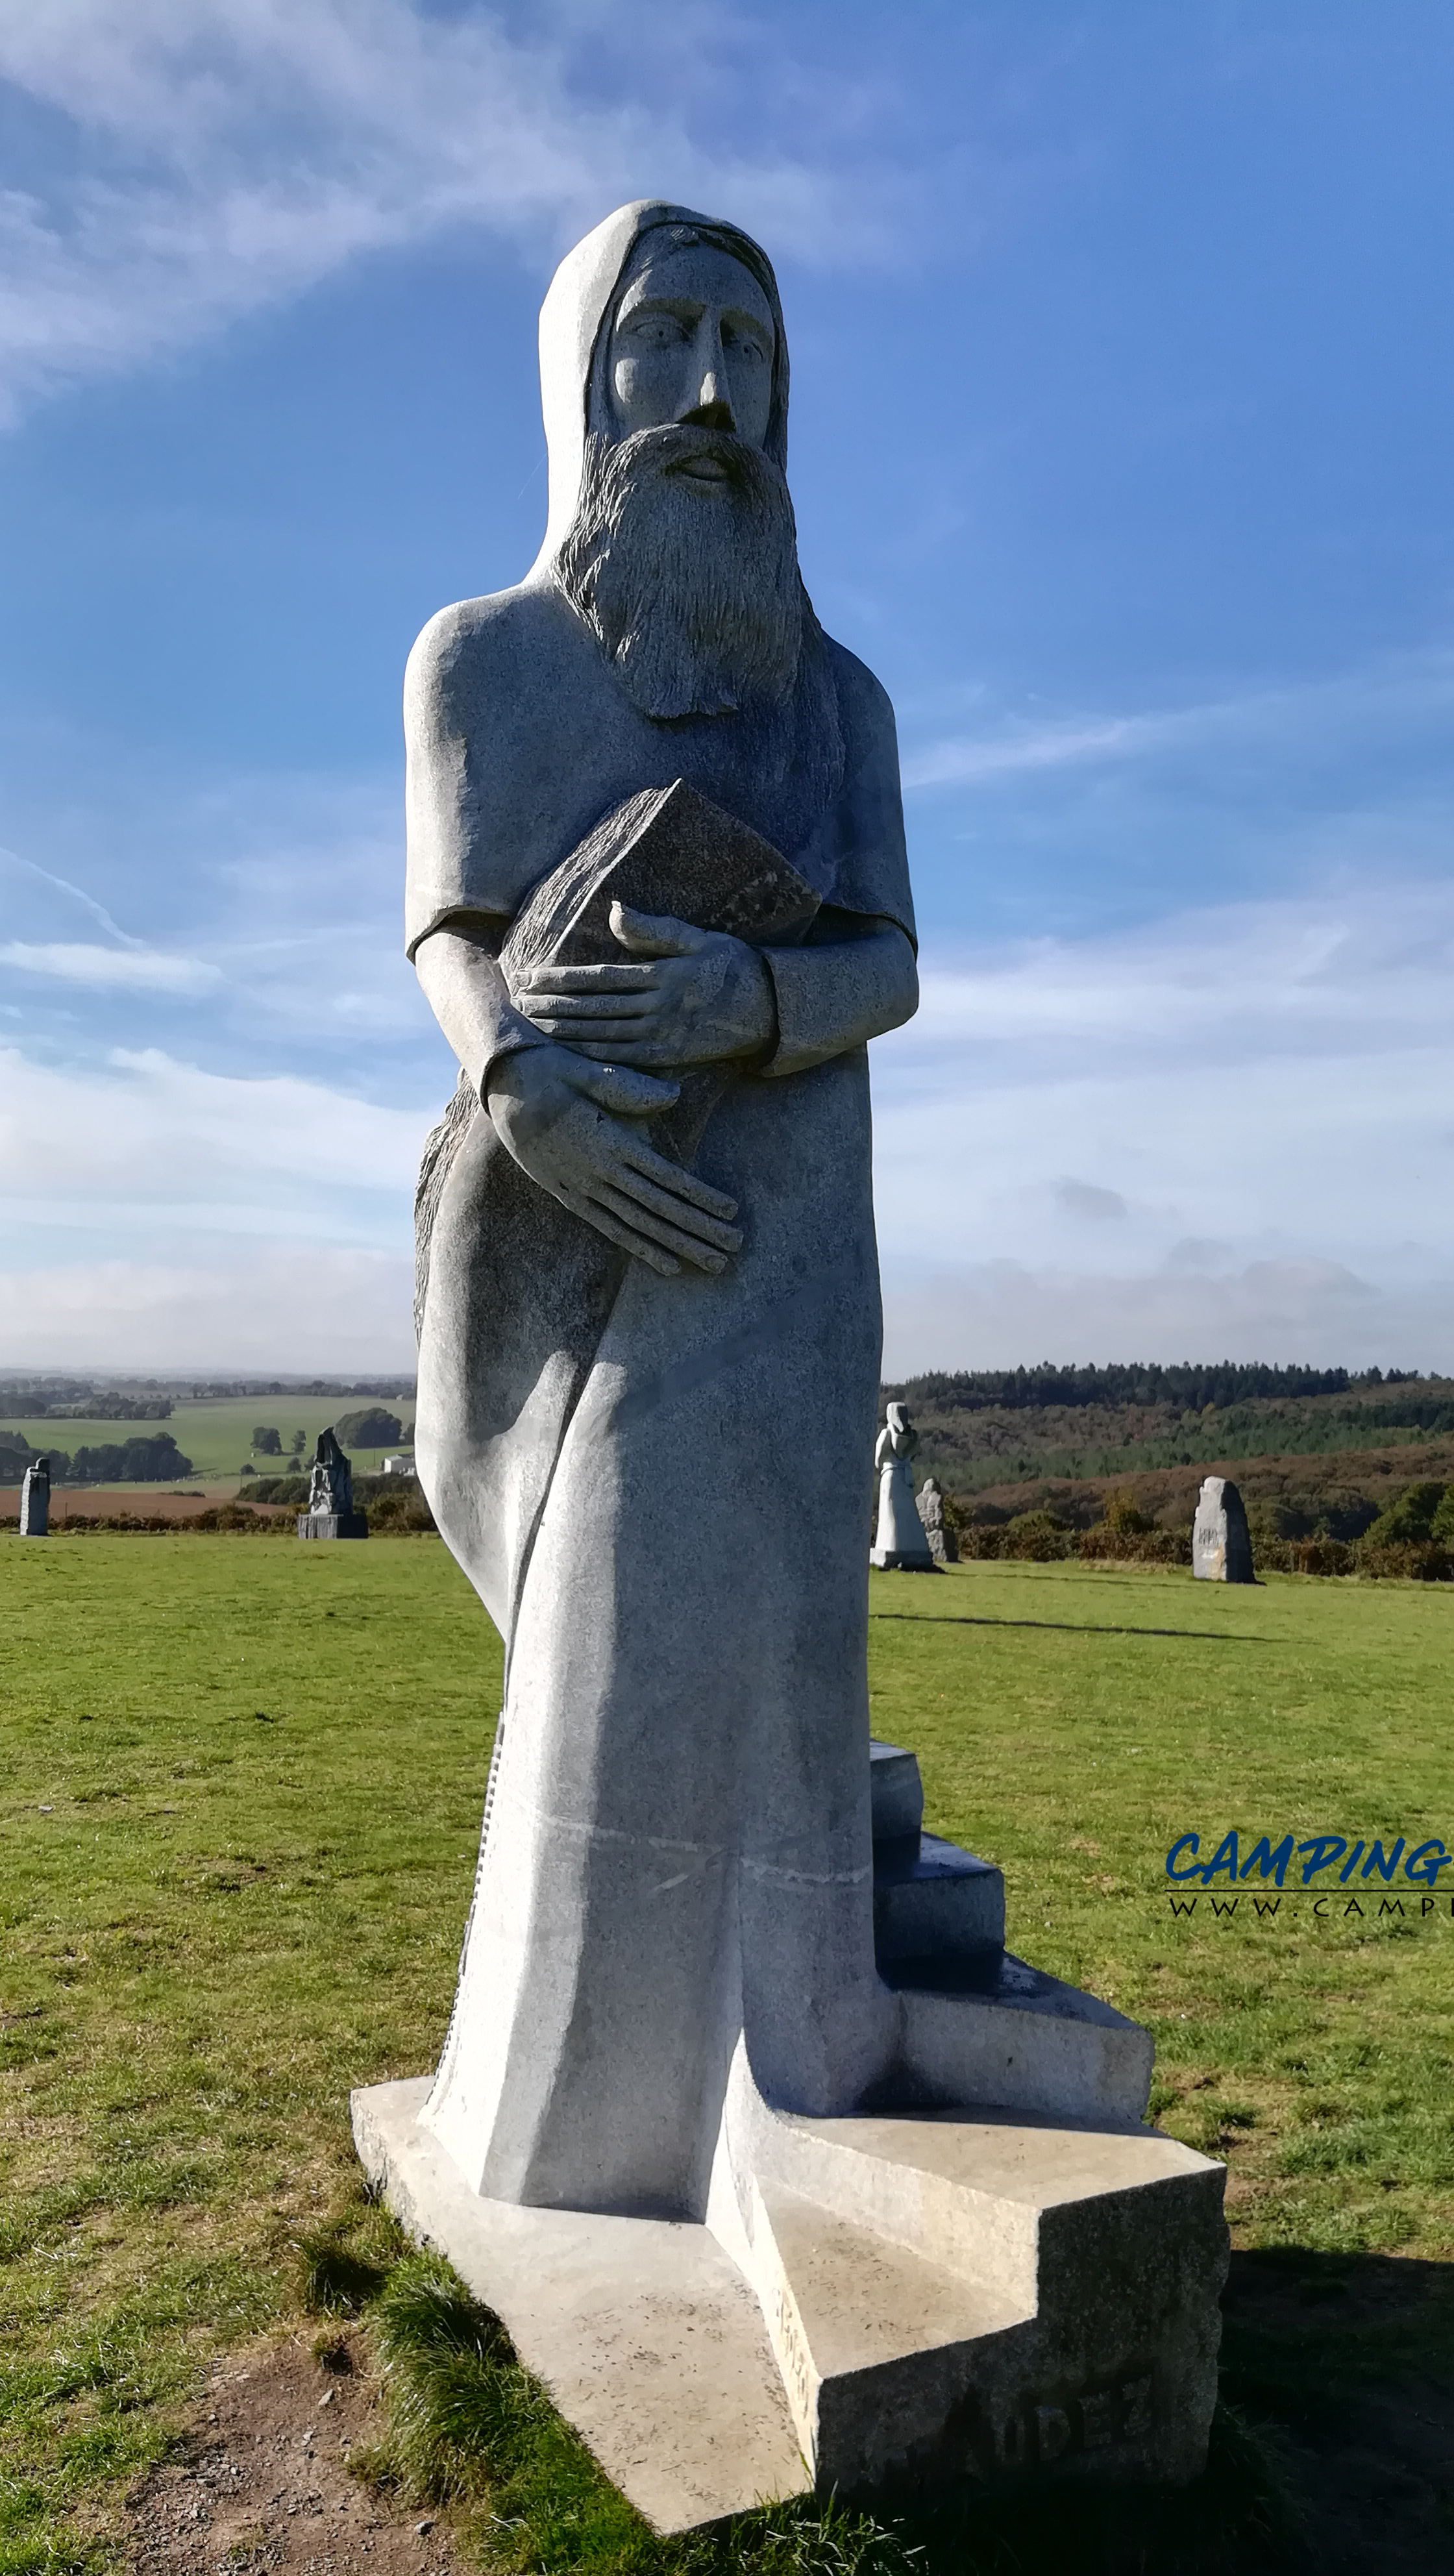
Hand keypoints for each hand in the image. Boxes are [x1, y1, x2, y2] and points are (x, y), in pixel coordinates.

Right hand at [485, 1042, 742, 1277]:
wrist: (500, 1085)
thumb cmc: (549, 1068)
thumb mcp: (587, 1069)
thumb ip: (628, 1086)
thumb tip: (673, 1097)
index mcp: (609, 1140)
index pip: (664, 1177)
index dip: (699, 1197)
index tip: (731, 1212)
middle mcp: (598, 1172)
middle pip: (658, 1209)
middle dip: (699, 1230)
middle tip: (735, 1249)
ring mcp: (582, 1188)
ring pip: (638, 1225)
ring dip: (678, 1246)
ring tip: (712, 1264)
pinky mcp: (568, 1195)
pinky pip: (609, 1229)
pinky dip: (639, 1248)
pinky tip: (666, 1264)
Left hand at [513, 903, 776, 1069]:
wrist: (770, 1008)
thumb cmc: (731, 965)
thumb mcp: (698, 938)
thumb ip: (654, 929)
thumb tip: (613, 911)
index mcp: (661, 974)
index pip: (599, 978)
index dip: (560, 978)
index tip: (529, 976)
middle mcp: (658, 1007)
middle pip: (593, 1008)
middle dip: (552, 1005)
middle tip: (518, 1003)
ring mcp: (663, 1034)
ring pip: (602, 1034)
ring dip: (564, 1030)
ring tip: (533, 1025)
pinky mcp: (669, 1056)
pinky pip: (622, 1057)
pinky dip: (592, 1053)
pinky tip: (567, 1049)